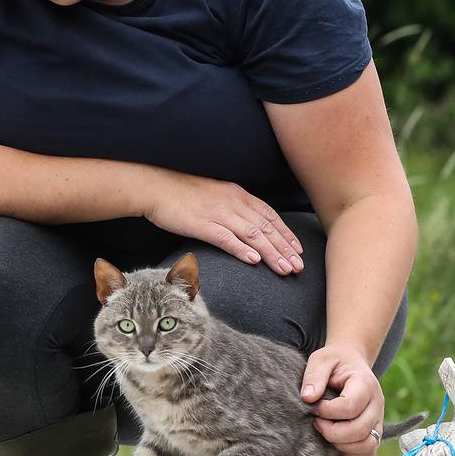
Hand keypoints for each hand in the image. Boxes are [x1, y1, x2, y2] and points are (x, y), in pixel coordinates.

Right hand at [142, 170, 304, 274]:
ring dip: (271, 253)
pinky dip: (242, 249)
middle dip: (285, 248)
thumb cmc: (181, 193)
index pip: (269, 215)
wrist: (155, 186)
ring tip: (285, 269)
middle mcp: (232, 202)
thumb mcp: (214, 195)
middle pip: (266, 227)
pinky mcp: (202, 224)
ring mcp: (218, 213)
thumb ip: (232, 207)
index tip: (298, 249)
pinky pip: (227, 238)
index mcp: (237, 194)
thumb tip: (245, 224)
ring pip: (252, 235)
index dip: (286, 233)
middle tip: (299, 266)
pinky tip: (254, 261)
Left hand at [301, 345, 383, 455]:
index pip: (350, 406)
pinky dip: (351, 452)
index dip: (327, 411)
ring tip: (326, 431)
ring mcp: (378, 419)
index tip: (314, 406)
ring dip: (342, 444)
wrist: (351, 362)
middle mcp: (377, 404)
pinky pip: (369, 450)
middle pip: (359, 430)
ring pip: (368, 445)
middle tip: (316, 422)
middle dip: (332, 432)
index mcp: (365, 384)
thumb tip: (308, 398)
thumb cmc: (334, 362)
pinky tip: (335, 440)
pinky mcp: (375, 430)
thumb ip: (314, 376)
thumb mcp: (321, 360)